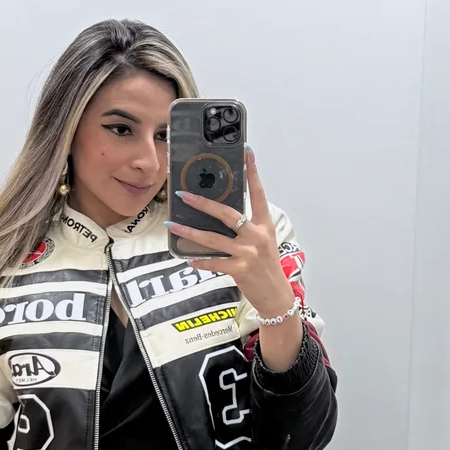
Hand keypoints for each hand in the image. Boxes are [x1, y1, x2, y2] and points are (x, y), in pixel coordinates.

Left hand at [167, 149, 294, 322]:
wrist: (277, 297)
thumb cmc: (267, 267)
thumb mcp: (263, 242)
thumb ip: (247, 228)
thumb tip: (220, 214)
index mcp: (264, 225)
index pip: (258, 194)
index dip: (252, 173)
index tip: (247, 152)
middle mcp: (257, 236)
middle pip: (228, 214)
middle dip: (203, 204)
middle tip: (184, 195)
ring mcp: (249, 253)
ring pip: (214, 239)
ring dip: (190, 232)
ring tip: (172, 226)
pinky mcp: (240, 270)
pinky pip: (214, 263)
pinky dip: (201, 262)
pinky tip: (189, 258)